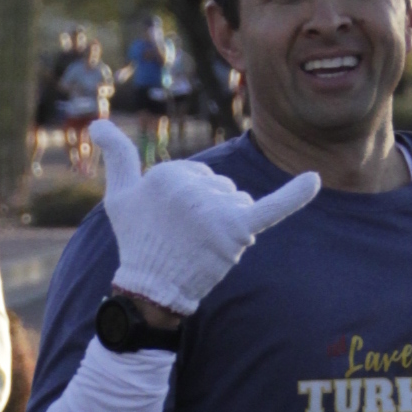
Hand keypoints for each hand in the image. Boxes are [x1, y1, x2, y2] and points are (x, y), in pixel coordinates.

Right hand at [90, 118, 320, 318]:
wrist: (152, 288)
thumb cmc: (137, 240)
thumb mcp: (119, 196)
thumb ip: (116, 156)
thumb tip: (97, 124)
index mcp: (167, 173)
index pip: (199, 177)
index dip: (188, 202)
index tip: (169, 224)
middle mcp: (191, 187)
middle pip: (222, 188)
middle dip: (210, 212)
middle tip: (185, 239)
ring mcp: (213, 209)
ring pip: (239, 202)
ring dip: (228, 223)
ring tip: (203, 245)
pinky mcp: (236, 229)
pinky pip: (270, 209)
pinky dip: (295, 196)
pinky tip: (315, 179)